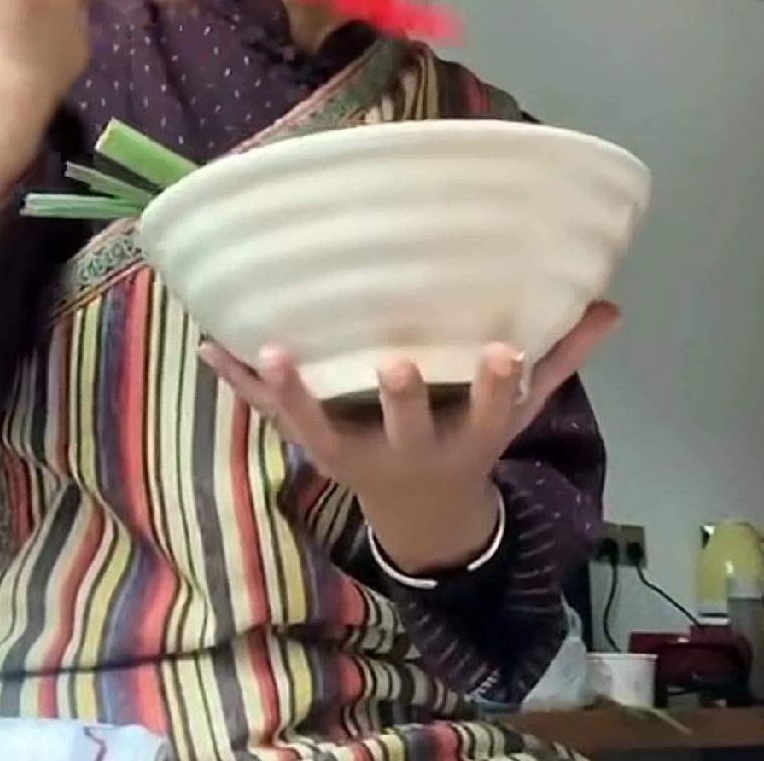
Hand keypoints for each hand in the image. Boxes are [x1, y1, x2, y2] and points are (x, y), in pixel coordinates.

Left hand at [201, 300, 617, 573]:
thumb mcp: (518, 411)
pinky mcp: (313, 444)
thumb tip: (612, 308)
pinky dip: (241, 383)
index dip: (498, 384)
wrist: (419, 515)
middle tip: (395, 363)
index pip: (493, 413)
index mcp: (469, 437)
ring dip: (295, 392)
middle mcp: (411, 450)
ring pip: (321, 428)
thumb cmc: (469, 441)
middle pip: (409, 428)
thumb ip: (558, 358)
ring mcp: (354, 452)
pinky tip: (210, 344)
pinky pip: (273, 417)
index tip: (504, 350)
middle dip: (403, 400)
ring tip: (273, 351)